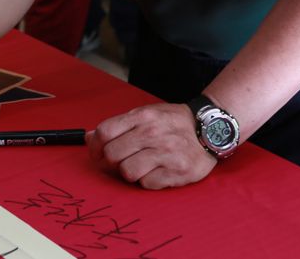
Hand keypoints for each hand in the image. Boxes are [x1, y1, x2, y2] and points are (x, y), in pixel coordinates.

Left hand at [87, 103, 217, 188]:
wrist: (211, 129)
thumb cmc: (173, 123)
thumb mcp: (146, 115)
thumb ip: (118, 126)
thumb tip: (88, 138)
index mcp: (143, 116)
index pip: (105, 132)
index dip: (95, 146)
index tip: (98, 153)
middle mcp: (153, 133)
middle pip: (112, 154)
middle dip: (111, 162)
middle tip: (120, 162)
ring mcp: (166, 152)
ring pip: (127, 172)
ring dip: (130, 173)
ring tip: (140, 166)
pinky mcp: (177, 171)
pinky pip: (147, 184)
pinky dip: (148, 181)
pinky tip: (157, 171)